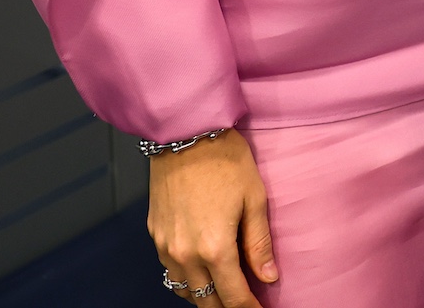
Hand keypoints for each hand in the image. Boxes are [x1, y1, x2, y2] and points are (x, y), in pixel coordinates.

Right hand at [146, 130, 276, 305]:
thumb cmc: (225, 160)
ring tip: (225, 292)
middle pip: (207, 302)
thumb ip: (259, 244)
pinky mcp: (154, 234)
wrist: (185, 132)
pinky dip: (187, 279)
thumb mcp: (254, 198)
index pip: (234, 297)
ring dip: (205, 297)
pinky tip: (202, 271)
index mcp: (215, 247)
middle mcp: (185, 254)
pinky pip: (170, 270)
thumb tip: (269, 277)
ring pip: (185, 290)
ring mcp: (166, 245)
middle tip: (245, 304)